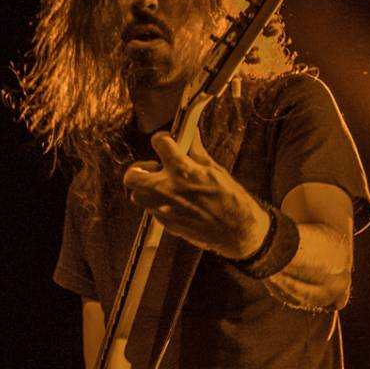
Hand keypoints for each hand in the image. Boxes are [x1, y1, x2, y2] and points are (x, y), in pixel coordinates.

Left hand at [121, 124, 268, 257]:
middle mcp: (167, 189)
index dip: (163, 140)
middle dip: (140, 169)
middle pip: (132, 176)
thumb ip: (196, 152)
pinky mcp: (166, 223)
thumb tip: (191, 137)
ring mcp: (164, 209)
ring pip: (137, 195)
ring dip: (146, 188)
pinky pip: (151, 209)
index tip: (166, 142)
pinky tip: (174, 201)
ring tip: (164, 186)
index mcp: (182, 170)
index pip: (159, 143)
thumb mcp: (216, 169)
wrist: (237, 231)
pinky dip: (159, 202)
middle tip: (155, 168)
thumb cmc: (230, 201)